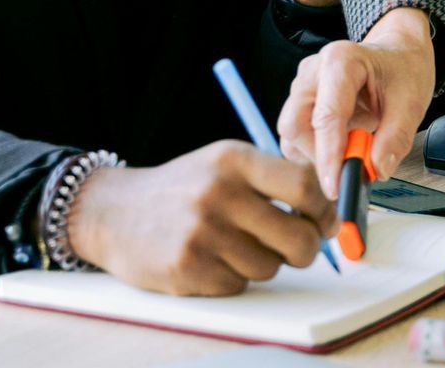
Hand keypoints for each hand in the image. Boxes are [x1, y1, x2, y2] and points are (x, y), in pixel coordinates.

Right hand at [66, 140, 335, 294]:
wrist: (115, 212)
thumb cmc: (184, 188)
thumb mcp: (225, 164)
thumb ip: (275, 179)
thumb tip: (329, 210)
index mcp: (235, 159)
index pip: (305, 185)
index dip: (325, 210)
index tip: (327, 221)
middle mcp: (219, 193)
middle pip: (298, 238)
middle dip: (306, 249)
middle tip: (297, 247)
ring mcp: (202, 233)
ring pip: (270, 267)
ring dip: (263, 263)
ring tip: (236, 245)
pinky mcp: (187, 269)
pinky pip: (238, 285)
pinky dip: (233, 278)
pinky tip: (212, 259)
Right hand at [280, 7, 434, 195]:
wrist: (398, 54)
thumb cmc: (403, 71)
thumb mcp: (411, 103)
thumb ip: (395, 138)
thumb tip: (376, 169)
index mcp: (341, 61)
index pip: (326, 116)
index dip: (329, 156)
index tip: (336, 186)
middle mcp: (314, 70)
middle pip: (295, 124)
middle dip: (318, 156)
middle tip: (350, 169)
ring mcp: (303, 85)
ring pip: (292, 133)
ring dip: (317, 153)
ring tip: (354, 148)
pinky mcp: (301, 100)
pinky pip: (296, 135)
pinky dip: (316, 149)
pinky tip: (343, 144)